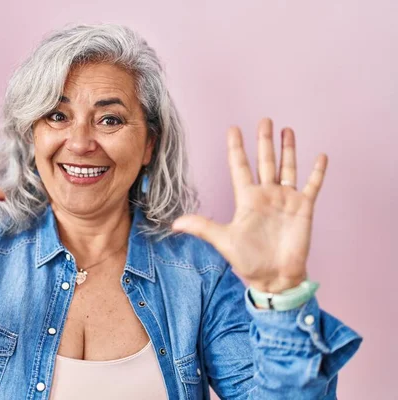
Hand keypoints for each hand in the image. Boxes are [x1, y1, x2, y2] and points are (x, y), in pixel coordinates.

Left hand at [172, 118, 327, 292]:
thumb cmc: (248, 261)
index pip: (240, 167)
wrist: (273, 277)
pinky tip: (321, 156)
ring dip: (288, 149)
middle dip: (264, 141)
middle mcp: (266, 194)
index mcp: (247, 199)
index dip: (237, 148)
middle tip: (264, 120)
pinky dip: (317, 172)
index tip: (233, 129)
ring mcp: (286, 200)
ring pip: (287, 167)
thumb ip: (202, 227)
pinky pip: (312, 185)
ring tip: (287, 130)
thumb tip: (175, 223)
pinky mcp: (304, 208)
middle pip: (265, 161)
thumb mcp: (223, 241)